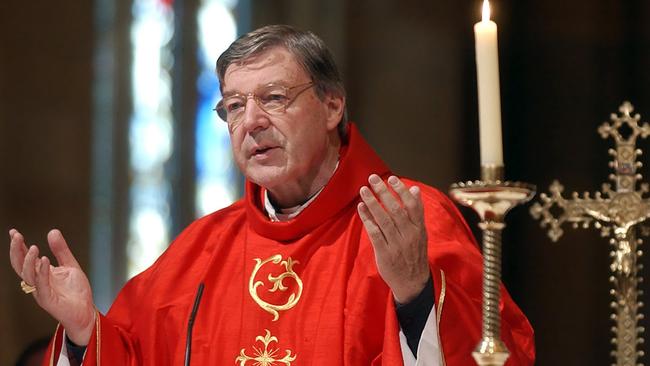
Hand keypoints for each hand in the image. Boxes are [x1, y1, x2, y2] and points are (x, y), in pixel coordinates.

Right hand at [9, 229, 95, 345]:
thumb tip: (52, 231)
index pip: (25, 258)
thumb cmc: (76, 292)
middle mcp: (37, 282)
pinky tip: (44, 261)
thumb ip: (61, 250)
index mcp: (41, 273)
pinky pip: (41, 285)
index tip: (13, 232)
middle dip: (16, 251)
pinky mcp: (48, 300)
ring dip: (28, 260)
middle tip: (16, 236)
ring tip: (33, 247)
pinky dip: (42, 272)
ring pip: (28, 275)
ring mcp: (41, 291)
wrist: (85, 312)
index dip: (19, 246)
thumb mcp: (70, 266)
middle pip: (20, 266)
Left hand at [357, 174, 429, 303]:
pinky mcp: (385, 253)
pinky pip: (375, 233)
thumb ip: (416, 211)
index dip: (401, 191)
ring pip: (384, 220)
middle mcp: (409, 235)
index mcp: (419, 229)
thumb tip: (414, 189)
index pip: (412, 206)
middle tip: (373, 178)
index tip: (391, 178)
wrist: (413, 283)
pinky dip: (367, 219)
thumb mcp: (421, 233)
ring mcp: (396, 245)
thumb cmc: (414, 254)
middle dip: (383, 192)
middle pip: (396, 210)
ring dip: (373, 203)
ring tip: (364, 190)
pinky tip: (361, 208)